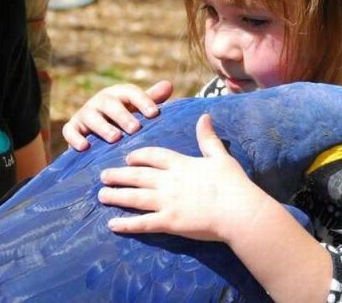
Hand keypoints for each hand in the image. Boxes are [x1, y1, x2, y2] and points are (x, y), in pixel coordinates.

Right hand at [62, 80, 172, 150]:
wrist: (97, 130)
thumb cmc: (125, 117)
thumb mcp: (137, 108)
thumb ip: (152, 99)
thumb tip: (168, 85)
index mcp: (119, 94)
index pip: (131, 92)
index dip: (142, 101)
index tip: (154, 114)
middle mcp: (101, 100)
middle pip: (110, 104)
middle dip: (123, 116)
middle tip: (135, 128)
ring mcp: (85, 113)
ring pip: (91, 116)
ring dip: (102, 127)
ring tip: (115, 138)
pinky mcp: (73, 127)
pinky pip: (70, 131)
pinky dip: (75, 138)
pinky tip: (84, 147)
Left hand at [97, 114, 268, 241]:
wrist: (239, 211)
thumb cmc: (233, 184)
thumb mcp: (220, 156)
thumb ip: (208, 138)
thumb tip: (204, 116)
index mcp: (182, 164)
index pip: (153, 156)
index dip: (138, 156)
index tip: (128, 158)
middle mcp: (170, 182)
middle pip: (138, 176)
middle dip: (119, 175)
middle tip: (103, 176)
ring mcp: (167, 203)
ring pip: (135, 197)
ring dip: (116, 196)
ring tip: (102, 195)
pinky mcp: (169, 223)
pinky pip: (142, 223)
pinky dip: (126, 224)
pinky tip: (112, 225)